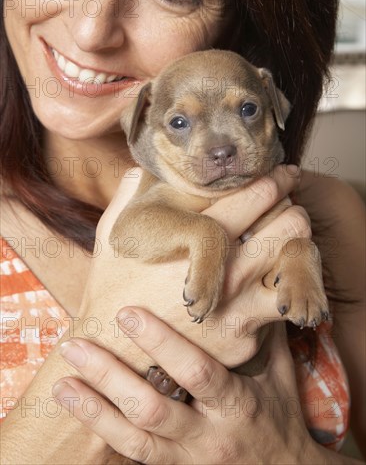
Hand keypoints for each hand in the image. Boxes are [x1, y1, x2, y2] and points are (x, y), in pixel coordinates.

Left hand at [53, 307, 319, 463]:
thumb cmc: (280, 415)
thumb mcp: (279, 372)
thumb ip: (263, 329)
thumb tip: (258, 280)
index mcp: (237, 405)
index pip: (196, 372)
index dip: (161, 343)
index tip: (127, 314)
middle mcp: (209, 437)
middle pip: (152, 409)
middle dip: (110, 377)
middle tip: (76, 346)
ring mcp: (189, 460)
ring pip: (134, 440)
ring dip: (94, 410)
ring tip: (63, 384)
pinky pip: (133, 456)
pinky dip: (104, 431)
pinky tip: (80, 408)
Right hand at [76, 165, 310, 369]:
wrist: (110, 349)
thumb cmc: (113, 284)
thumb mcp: (113, 230)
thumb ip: (130, 191)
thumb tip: (142, 166)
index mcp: (198, 234)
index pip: (258, 194)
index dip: (276, 179)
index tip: (282, 173)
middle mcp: (227, 270)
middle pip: (290, 225)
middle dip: (292, 210)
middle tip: (287, 208)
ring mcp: (239, 307)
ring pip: (296, 267)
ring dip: (295, 251)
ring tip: (285, 245)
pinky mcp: (245, 340)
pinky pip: (281, 307)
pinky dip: (282, 293)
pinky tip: (270, 285)